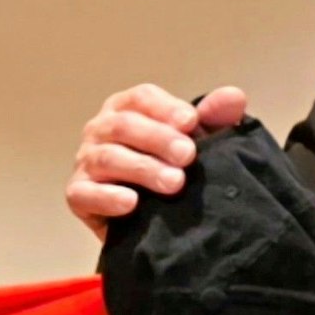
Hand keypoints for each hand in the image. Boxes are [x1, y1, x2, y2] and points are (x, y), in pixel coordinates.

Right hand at [67, 84, 248, 238]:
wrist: (156, 218)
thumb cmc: (175, 166)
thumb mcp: (199, 140)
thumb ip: (215, 118)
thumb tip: (235, 97)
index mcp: (128, 109)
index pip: (142, 98)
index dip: (166, 108)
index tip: (192, 122)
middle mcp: (102, 130)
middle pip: (124, 125)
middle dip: (158, 139)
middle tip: (188, 156)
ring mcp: (87, 161)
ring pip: (108, 158)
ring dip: (142, 169)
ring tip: (174, 183)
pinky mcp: (78, 194)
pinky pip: (84, 193)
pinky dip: (107, 197)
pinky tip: (131, 202)